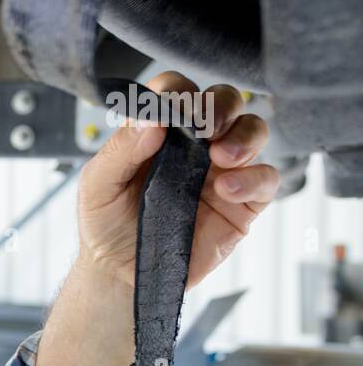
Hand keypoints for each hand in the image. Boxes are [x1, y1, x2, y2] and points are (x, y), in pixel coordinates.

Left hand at [77, 71, 279, 289]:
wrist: (119, 274)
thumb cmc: (106, 223)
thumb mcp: (98, 185)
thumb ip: (120, 149)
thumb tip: (150, 117)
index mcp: (158, 132)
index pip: (176, 92)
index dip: (178, 91)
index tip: (172, 108)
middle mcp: (194, 145)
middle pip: (224, 102)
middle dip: (220, 104)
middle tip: (205, 125)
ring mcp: (222, 171)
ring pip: (254, 131)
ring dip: (244, 135)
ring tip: (220, 156)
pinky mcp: (242, 203)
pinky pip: (266, 179)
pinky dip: (254, 178)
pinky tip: (226, 189)